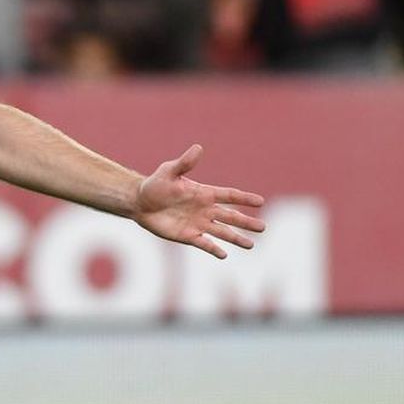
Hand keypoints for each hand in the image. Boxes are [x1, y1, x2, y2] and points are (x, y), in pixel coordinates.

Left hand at [133, 145, 265, 258]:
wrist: (140, 203)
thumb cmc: (155, 184)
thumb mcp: (169, 171)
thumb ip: (185, 163)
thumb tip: (198, 148)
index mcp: (204, 193)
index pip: (229, 195)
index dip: (244, 198)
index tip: (260, 201)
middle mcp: (205, 210)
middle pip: (231, 217)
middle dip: (246, 222)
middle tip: (263, 228)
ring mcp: (198, 224)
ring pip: (222, 232)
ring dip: (236, 238)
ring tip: (251, 245)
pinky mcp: (187, 236)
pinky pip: (204, 244)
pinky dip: (214, 249)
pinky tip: (224, 255)